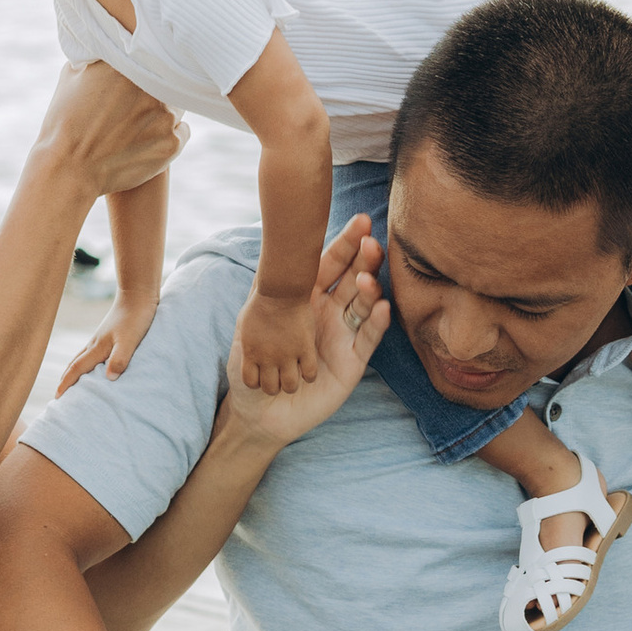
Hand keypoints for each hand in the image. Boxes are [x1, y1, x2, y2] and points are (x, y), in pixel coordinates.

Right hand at [37, 61, 185, 204]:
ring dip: (164, 111)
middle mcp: (152, 87)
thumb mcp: (72, 75)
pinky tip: (150, 140)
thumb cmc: (64, 123)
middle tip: (141, 101)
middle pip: (168, 80)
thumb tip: (106, 44)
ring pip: (177, 106)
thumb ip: (96, 56)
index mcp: (129, 65)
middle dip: (158, 88)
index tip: (141, 73)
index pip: (152, 56)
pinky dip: (170, 135)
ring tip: (141, 123)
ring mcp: (165, 116)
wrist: (68, 169)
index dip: (148, 65)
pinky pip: (182, 131)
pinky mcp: (171, 143)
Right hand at [58, 296, 158, 392]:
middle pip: (75, 363)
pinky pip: (91, 352)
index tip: (56, 397)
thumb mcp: (130, 341)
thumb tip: (109, 378)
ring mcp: (101, 338)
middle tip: (58, 394)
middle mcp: (95, 343)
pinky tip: (94, 363)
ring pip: (82, 356)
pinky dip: (86, 361)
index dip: (66, 383)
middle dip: (65, 378)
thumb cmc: (135, 318)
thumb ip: (120, 359)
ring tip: (71, 380)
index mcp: (98, 347)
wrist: (138, 294)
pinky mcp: (109, 334)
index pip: (77, 368)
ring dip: (74, 370)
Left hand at [219, 220, 389, 450]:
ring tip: (368, 279)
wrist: (258, 409)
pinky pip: (368, 338)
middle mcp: (329, 311)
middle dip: (363, 260)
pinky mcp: (353, 361)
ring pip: (361, 305)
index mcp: (306, 298)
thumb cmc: (253, 363)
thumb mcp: (251, 323)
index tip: (361, 221)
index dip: (345, 243)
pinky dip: (376, 323)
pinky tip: (381, 307)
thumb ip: (265, 291)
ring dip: (368, 290)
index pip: (329, 264)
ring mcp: (343, 334)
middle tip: (372, 243)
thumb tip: (273, 248)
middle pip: (351, 279)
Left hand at [234, 285, 321, 394]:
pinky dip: (309, 375)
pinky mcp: (305, 349)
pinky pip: (309, 374)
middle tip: (280, 374)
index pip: (251, 382)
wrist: (280, 290)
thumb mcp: (244, 323)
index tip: (263, 372)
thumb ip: (245, 340)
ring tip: (294, 373)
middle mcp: (267, 358)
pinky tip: (307, 366)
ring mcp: (287, 355)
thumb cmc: (261, 302)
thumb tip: (245, 348)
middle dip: (275, 384)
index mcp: (251, 352)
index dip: (257, 381)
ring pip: (290, 386)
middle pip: (270, 388)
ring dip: (291, 383)